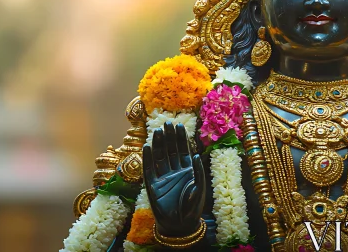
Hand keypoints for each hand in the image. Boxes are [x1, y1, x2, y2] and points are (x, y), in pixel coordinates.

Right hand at [142, 122, 205, 236]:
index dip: (181, 138)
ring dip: (159, 144)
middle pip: (171, 150)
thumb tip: (197, 156)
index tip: (179, 125)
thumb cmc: (192, 208)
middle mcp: (175, 171)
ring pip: (160, 157)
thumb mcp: (199, 189)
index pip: (183, 150)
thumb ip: (198, 173)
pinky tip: (147, 147)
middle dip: (170, 137)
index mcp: (187, 171)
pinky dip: (148, 158)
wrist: (180, 225)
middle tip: (168, 123)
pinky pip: (149, 169)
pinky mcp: (152, 185)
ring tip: (157, 131)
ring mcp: (163, 177)